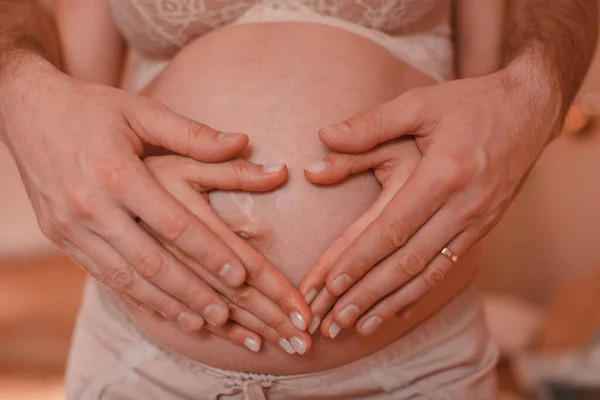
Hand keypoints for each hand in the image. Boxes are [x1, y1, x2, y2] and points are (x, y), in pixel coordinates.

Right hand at [0, 62, 310, 337]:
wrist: (28, 111)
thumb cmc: (93, 109)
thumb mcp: (142, 112)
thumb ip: (193, 133)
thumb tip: (243, 141)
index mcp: (117, 173)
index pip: (173, 224)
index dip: (209, 253)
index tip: (240, 276)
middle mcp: (91, 206)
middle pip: (151, 261)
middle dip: (191, 292)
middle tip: (226, 315)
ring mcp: (71, 226)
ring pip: (125, 278)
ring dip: (165, 304)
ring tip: (200, 323)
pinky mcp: (60, 237)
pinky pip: (102, 275)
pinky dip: (134, 296)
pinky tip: (160, 309)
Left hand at [299, 68, 560, 336]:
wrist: (529, 111)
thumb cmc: (469, 104)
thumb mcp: (420, 103)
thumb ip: (371, 123)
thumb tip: (323, 137)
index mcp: (444, 174)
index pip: (393, 228)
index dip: (359, 259)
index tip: (329, 285)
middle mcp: (463, 206)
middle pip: (407, 261)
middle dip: (367, 293)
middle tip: (333, 319)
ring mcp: (476, 221)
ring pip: (428, 274)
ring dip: (390, 303)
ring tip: (358, 327)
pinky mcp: (482, 228)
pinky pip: (447, 268)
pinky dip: (419, 293)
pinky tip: (396, 310)